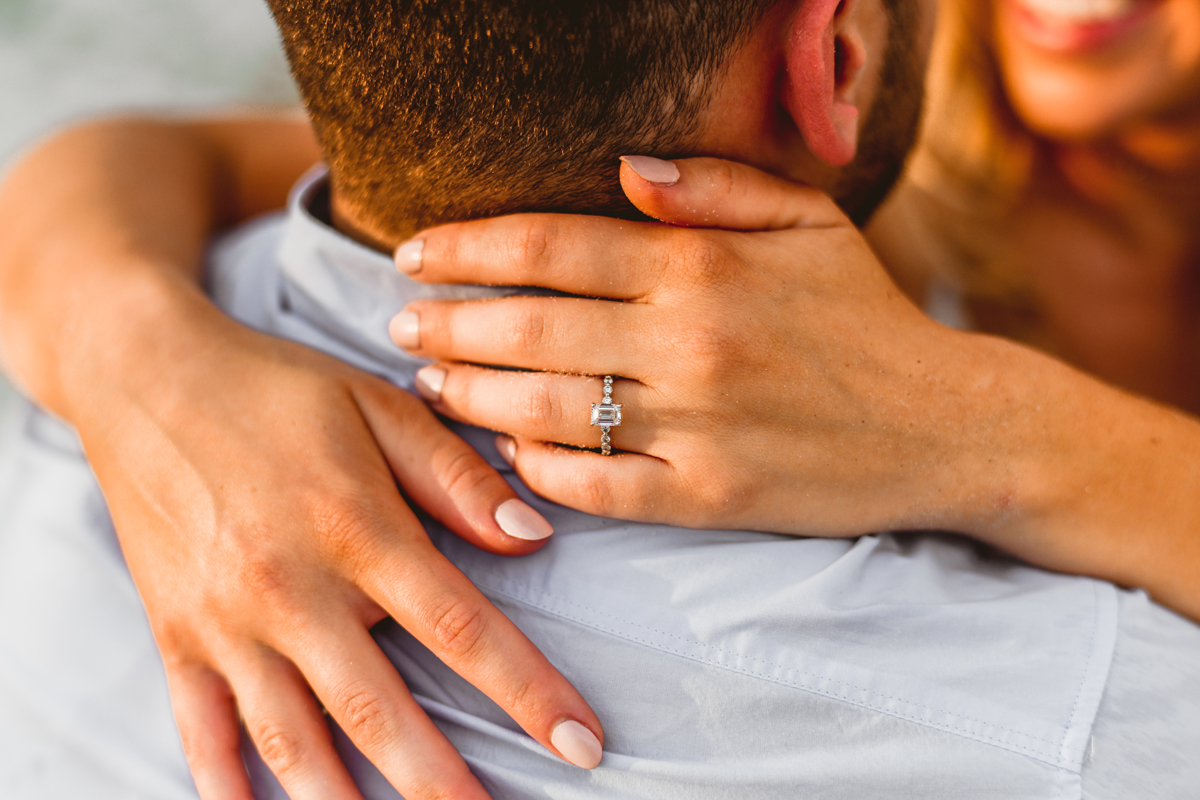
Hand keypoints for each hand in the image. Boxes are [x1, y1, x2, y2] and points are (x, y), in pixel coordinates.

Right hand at [76, 292, 603, 799]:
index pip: (461, 628)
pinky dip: (233, 787)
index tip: (581, 743)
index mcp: (356, 528)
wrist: (145, 374)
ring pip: (296, 743)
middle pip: (381, 711)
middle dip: (445, 783)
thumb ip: (457, 477)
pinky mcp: (177, 637)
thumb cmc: (276, 387)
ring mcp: (226, 623)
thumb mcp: (379, 405)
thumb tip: (534, 538)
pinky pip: (205, 732)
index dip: (528, 693)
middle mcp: (291, 589)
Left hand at [390, 157, 992, 536]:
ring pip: (543, 409)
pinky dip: (537, 472)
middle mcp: (688, 340)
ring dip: (469, 397)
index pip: (549, 246)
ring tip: (428, 386)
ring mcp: (695, 424)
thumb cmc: (867, 317)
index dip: (465, 247)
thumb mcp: (809, 223)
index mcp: (702, 264)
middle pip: (527, 326)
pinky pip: (593, 488)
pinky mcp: (707, 497)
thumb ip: (713, 187)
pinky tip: (505, 454)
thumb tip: (622, 168)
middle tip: (397, 325)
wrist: (948, 426)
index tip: (413, 253)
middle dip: (444, 324)